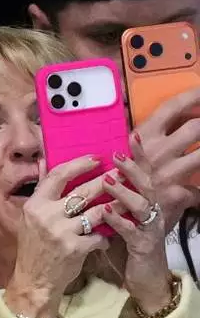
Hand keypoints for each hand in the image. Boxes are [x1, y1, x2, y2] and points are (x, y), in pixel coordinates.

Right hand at [6, 156, 112, 317]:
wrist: (34, 279)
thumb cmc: (34, 247)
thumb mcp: (30, 217)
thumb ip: (42, 192)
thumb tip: (46, 161)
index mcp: (35, 205)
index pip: (58, 176)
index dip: (78, 165)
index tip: (96, 158)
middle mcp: (46, 215)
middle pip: (81, 192)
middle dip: (105, 181)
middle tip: (121, 173)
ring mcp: (61, 232)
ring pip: (96, 212)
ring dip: (114, 205)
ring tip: (127, 199)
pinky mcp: (75, 249)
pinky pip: (98, 236)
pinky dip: (105, 236)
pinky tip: (108, 236)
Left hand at [99, 151, 173, 311]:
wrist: (145, 277)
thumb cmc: (129, 244)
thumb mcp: (121, 217)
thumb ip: (112, 197)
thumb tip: (92, 175)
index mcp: (145, 202)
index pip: (143, 173)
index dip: (139, 155)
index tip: (131, 134)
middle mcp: (150, 211)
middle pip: (146, 184)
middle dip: (133, 168)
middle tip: (117, 155)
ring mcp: (148, 228)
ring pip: (141, 206)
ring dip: (124, 192)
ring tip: (108, 181)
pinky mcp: (143, 246)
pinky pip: (131, 231)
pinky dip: (118, 221)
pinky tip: (104, 213)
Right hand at [128, 86, 199, 228]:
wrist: (124, 221)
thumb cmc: (125, 185)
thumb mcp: (129, 155)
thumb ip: (144, 138)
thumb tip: (160, 121)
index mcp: (142, 136)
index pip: (173, 107)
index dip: (193, 95)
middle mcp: (156, 152)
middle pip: (196, 127)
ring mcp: (168, 173)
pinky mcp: (178, 193)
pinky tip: (199, 183)